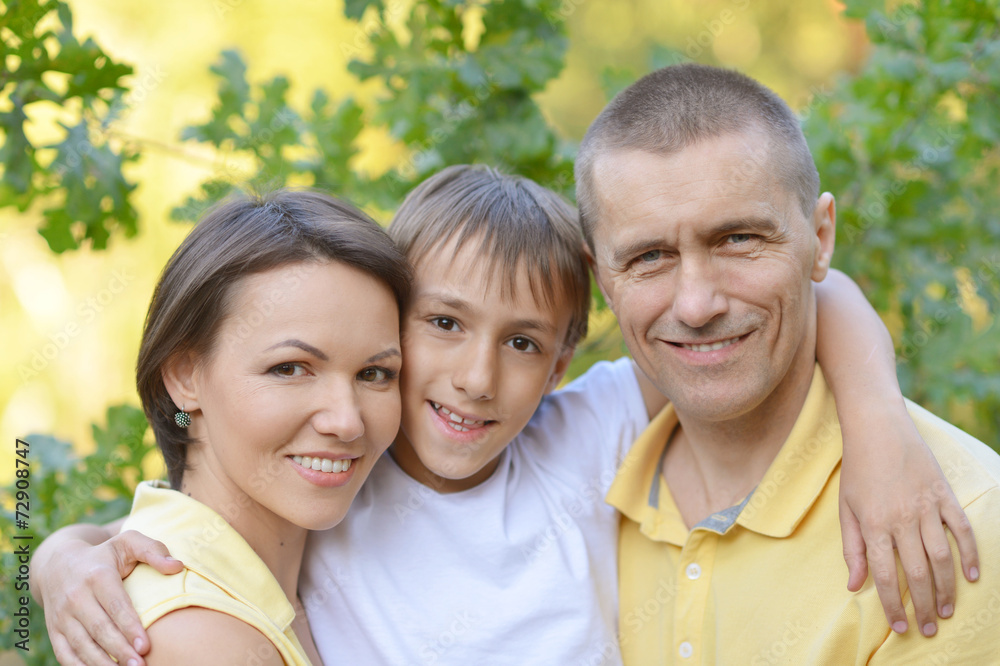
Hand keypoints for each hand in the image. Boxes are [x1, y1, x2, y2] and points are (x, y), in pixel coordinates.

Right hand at [37, 530, 182, 665]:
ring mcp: (62, 616)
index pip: (115, 606)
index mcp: (97, 576)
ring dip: (103, 663)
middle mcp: (76, 597)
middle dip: (120, 650)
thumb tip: (178, 566)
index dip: (130, 627)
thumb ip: (153, 550)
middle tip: (140, 665)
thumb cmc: (104, 555)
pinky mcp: (54, 631)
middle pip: (99, 629)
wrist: (58, 564)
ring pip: (82, 645)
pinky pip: (65, 654)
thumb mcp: (127, 542)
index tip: (146, 646)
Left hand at [839, 409, 977, 637]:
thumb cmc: (857, 469)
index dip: (893, 605)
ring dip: (947, 588)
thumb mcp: (846, 508)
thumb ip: (852, 548)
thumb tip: (854, 586)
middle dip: (923, 605)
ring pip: (942, 557)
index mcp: (874, 524)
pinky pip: (962, 530)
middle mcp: (902, 518)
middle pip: (918, 572)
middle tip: (929, 628)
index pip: (885, 575)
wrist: (878, 428)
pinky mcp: (944, 495)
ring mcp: (926, 506)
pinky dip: (970, 554)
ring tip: (945, 610)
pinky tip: (972, 577)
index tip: (900, 626)